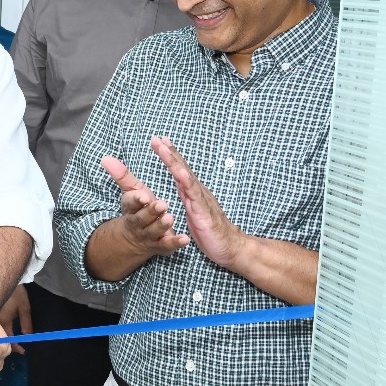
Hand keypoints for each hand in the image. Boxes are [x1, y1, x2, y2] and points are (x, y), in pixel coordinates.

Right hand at [0, 284, 31, 353]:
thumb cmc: (15, 292)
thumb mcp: (24, 307)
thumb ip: (26, 323)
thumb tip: (27, 336)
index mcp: (3, 322)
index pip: (9, 340)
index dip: (17, 348)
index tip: (23, 351)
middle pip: (0, 340)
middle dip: (9, 346)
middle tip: (20, 348)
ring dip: (4, 341)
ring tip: (14, 344)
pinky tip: (6, 335)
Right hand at [101, 153, 188, 258]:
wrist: (133, 239)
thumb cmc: (137, 209)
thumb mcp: (129, 192)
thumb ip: (121, 175)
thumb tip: (105, 157)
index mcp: (131, 208)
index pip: (131, 203)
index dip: (137, 200)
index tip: (143, 196)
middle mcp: (139, 223)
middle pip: (143, 217)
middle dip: (151, 211)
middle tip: (162, 204)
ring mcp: (149, 235)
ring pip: (154, 231)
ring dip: (162, 225)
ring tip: (170, 218)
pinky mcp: (161, 245)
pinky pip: (168, 245)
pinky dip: (176, 242)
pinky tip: (185, 239)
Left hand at [151, 136, 245, 269]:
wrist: (229, 248)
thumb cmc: (211, 231)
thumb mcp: (194, 212)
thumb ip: (188, 198)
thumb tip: (181, 185)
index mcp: (193, 193)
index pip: (180, 171)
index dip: (170, 155)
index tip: (160, 141)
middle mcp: (197, 192)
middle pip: (182, 168)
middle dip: (169, 152)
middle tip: (157, 138)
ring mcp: (201, 199)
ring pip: (186, 176)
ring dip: (174, 161)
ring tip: (163, 148)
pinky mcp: (203, 211)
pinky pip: (193, 194)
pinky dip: (186, 181)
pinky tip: (179, 172)